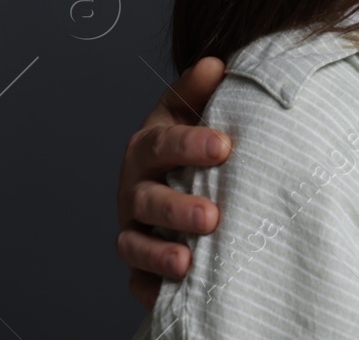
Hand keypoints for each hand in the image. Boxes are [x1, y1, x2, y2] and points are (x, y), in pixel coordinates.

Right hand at [115, 57, 230, 309]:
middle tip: (212, 215)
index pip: (160, 143)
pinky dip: (150, 287)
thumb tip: (217, 64)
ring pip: (135, 242)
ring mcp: (135, 226)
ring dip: (159, 252)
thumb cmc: (195, 139)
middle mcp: (135, 187)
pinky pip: (138, 280)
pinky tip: (172, 295)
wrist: (185, 173)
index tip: (223, 146)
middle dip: (176, 208)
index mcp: (149, 146)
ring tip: (187, 261)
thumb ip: (201, 90)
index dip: (188, 144)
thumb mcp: (196, 109)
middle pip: (146, 198)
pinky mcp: (140, 262)